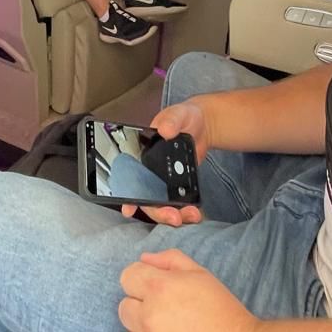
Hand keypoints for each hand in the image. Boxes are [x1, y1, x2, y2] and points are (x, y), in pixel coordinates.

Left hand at [118, 250, 258, 331]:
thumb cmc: (228, 318)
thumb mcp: (204, 277)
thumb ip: (171, 262)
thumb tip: (145, 260)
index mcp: (160, 288)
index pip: (128, 278)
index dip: (143, 285)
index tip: (159, 296)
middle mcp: (149, 319)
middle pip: (125, 310)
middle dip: (143, 313)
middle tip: (171, 323)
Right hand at [120, 99, 209, 226]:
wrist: (203, 125)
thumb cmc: (184, 117)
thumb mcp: (177, 114)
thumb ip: (171, 120)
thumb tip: (165, 130)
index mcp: (141, 156)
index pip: (129, 180)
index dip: (127, 196)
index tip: (129, 209)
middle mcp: (149, 172)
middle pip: (147, 199)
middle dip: (159, 212)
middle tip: (175, 216)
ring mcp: (163, 181)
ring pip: (162, 206)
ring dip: (174, 215)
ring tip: (191, 215)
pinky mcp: (177, 187)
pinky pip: (177, 204)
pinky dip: (185, 211)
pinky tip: (195, 213)